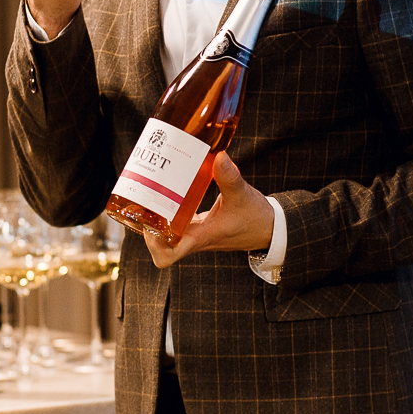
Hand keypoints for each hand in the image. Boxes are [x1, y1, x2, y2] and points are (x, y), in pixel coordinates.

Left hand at [144, 152, 274, 267]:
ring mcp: (196, 234)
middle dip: (146, 224)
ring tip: (149, 191)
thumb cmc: (256, 217)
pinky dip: (169, 210)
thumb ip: (229, 176)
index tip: (149, 224)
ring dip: (155, 217)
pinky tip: (167, 190)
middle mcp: (194, 239)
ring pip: (166, 233)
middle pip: (160, 244)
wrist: (270, 228)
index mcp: (201, 238)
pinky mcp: (199, 226)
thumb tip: (219, 156)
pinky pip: (177, 223)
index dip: (152, 245)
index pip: (168, 256)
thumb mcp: (242, 194)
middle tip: (142, 199)